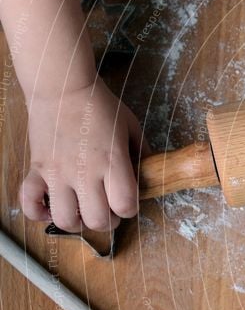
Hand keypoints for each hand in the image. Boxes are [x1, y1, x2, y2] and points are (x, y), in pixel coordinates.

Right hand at [20, 81, 148, 231]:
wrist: (62, 86)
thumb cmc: (100, 105)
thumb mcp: (132, 127)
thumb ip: (142, 154)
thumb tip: (150, 175)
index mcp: (112, 161)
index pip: (125, 206)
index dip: (130, 210)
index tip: (128, 201)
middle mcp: (85, 171)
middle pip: (97, 220)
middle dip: (108, 221)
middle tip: (109, 210)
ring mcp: (58, 172)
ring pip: (65, 220)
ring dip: (77, 223)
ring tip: (83, 212)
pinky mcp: (37, 169)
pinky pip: (29, 203)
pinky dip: (38, 213)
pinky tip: (51, 207)